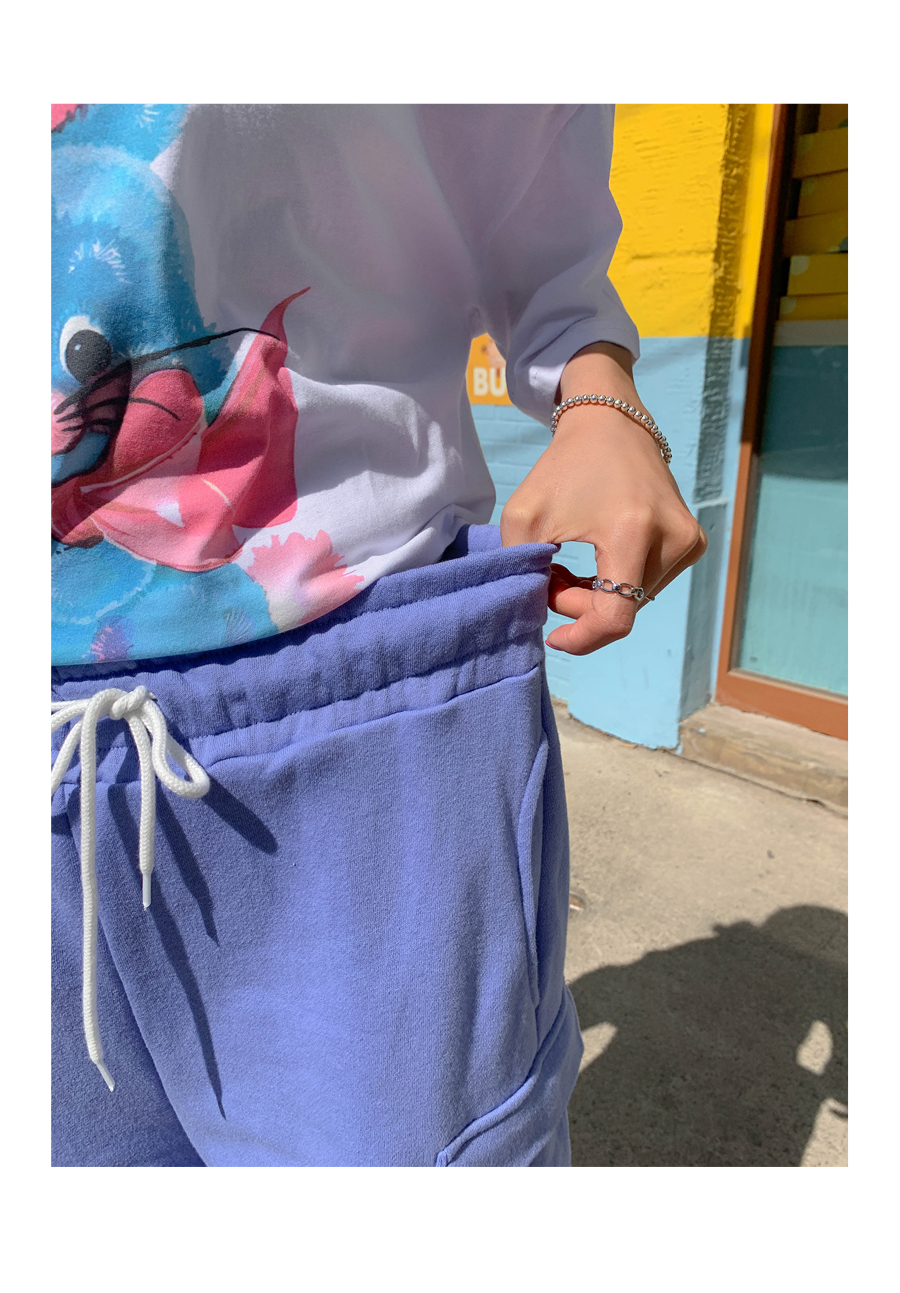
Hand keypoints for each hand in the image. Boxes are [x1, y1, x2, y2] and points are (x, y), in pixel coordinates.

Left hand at [499, 343, 706, 654]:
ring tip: (569, 565)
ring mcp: (689, 541)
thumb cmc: (563, 467)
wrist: (610, 423)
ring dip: (597, 596)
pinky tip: (598, 560)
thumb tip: (539, 616)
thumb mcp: (524, 516)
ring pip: (635, 601)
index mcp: (631, 532)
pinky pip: (649, 585)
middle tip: (549, 576)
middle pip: (622, 609)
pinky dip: (618, 584)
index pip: (615, 617)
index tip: (553, 636)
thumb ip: (523, 569)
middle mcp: (672, 539)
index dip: (582, 638)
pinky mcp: (693, 541)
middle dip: (578, 605)